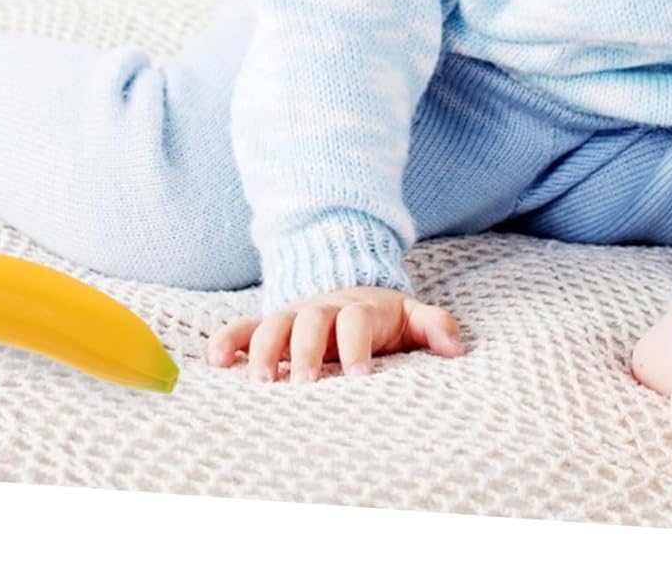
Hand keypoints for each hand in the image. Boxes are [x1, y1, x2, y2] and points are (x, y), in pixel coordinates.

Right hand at [205, 286, 461, 382]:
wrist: (348, 289)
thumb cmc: (382, 318)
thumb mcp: (411, 316)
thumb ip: (434, 325)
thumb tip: (455, 347)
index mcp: (358, 310)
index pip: (355, 322)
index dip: (356, 346)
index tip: (359, 377)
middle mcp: (322, 311)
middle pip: (310, 321)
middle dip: (306, 350)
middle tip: (305, 383)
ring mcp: (292, 318)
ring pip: (272, 324)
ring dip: (264, 350)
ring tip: (262, 382)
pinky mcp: (268, 326)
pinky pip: (242, 328)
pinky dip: (228, 340)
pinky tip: (216, 361)